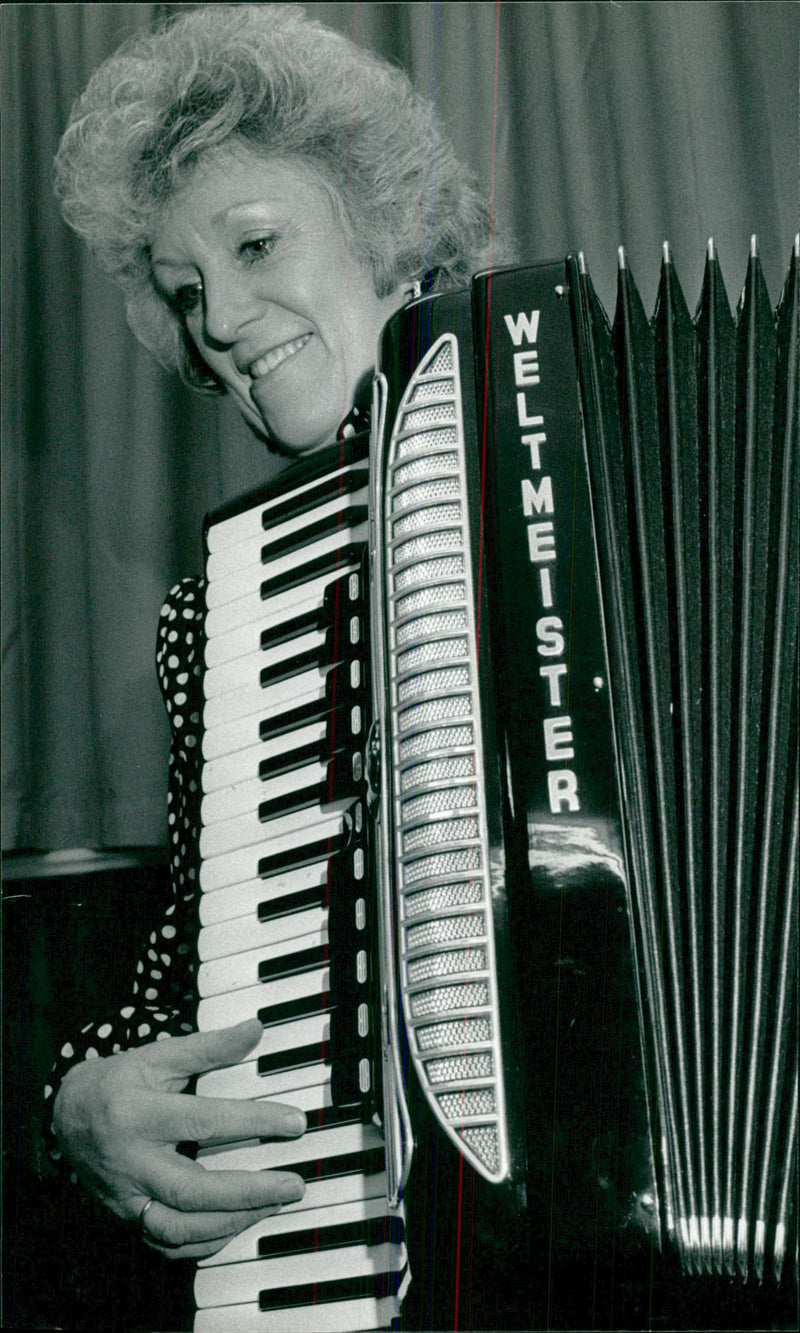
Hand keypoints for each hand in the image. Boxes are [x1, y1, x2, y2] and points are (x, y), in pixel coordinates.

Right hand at [52, 1018, 306, 1258]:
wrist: (65, 1117)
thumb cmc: (118, 1082)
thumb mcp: (159, 1056)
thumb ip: (208, 1047)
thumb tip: (255, 1030)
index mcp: (138, 1113)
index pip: (204, 1121)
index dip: (254, 1122)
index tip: (295, 1123)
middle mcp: (131, 1161)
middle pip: (192, 1189)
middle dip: (248, 1192)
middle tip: (293, 1185)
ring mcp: (126, 1197)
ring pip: (178, 1229)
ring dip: (231, 1223)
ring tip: (272, 1204)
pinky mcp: (127, 1218)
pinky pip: (166, 1246)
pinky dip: (204, 1243)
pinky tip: (237, 1224)